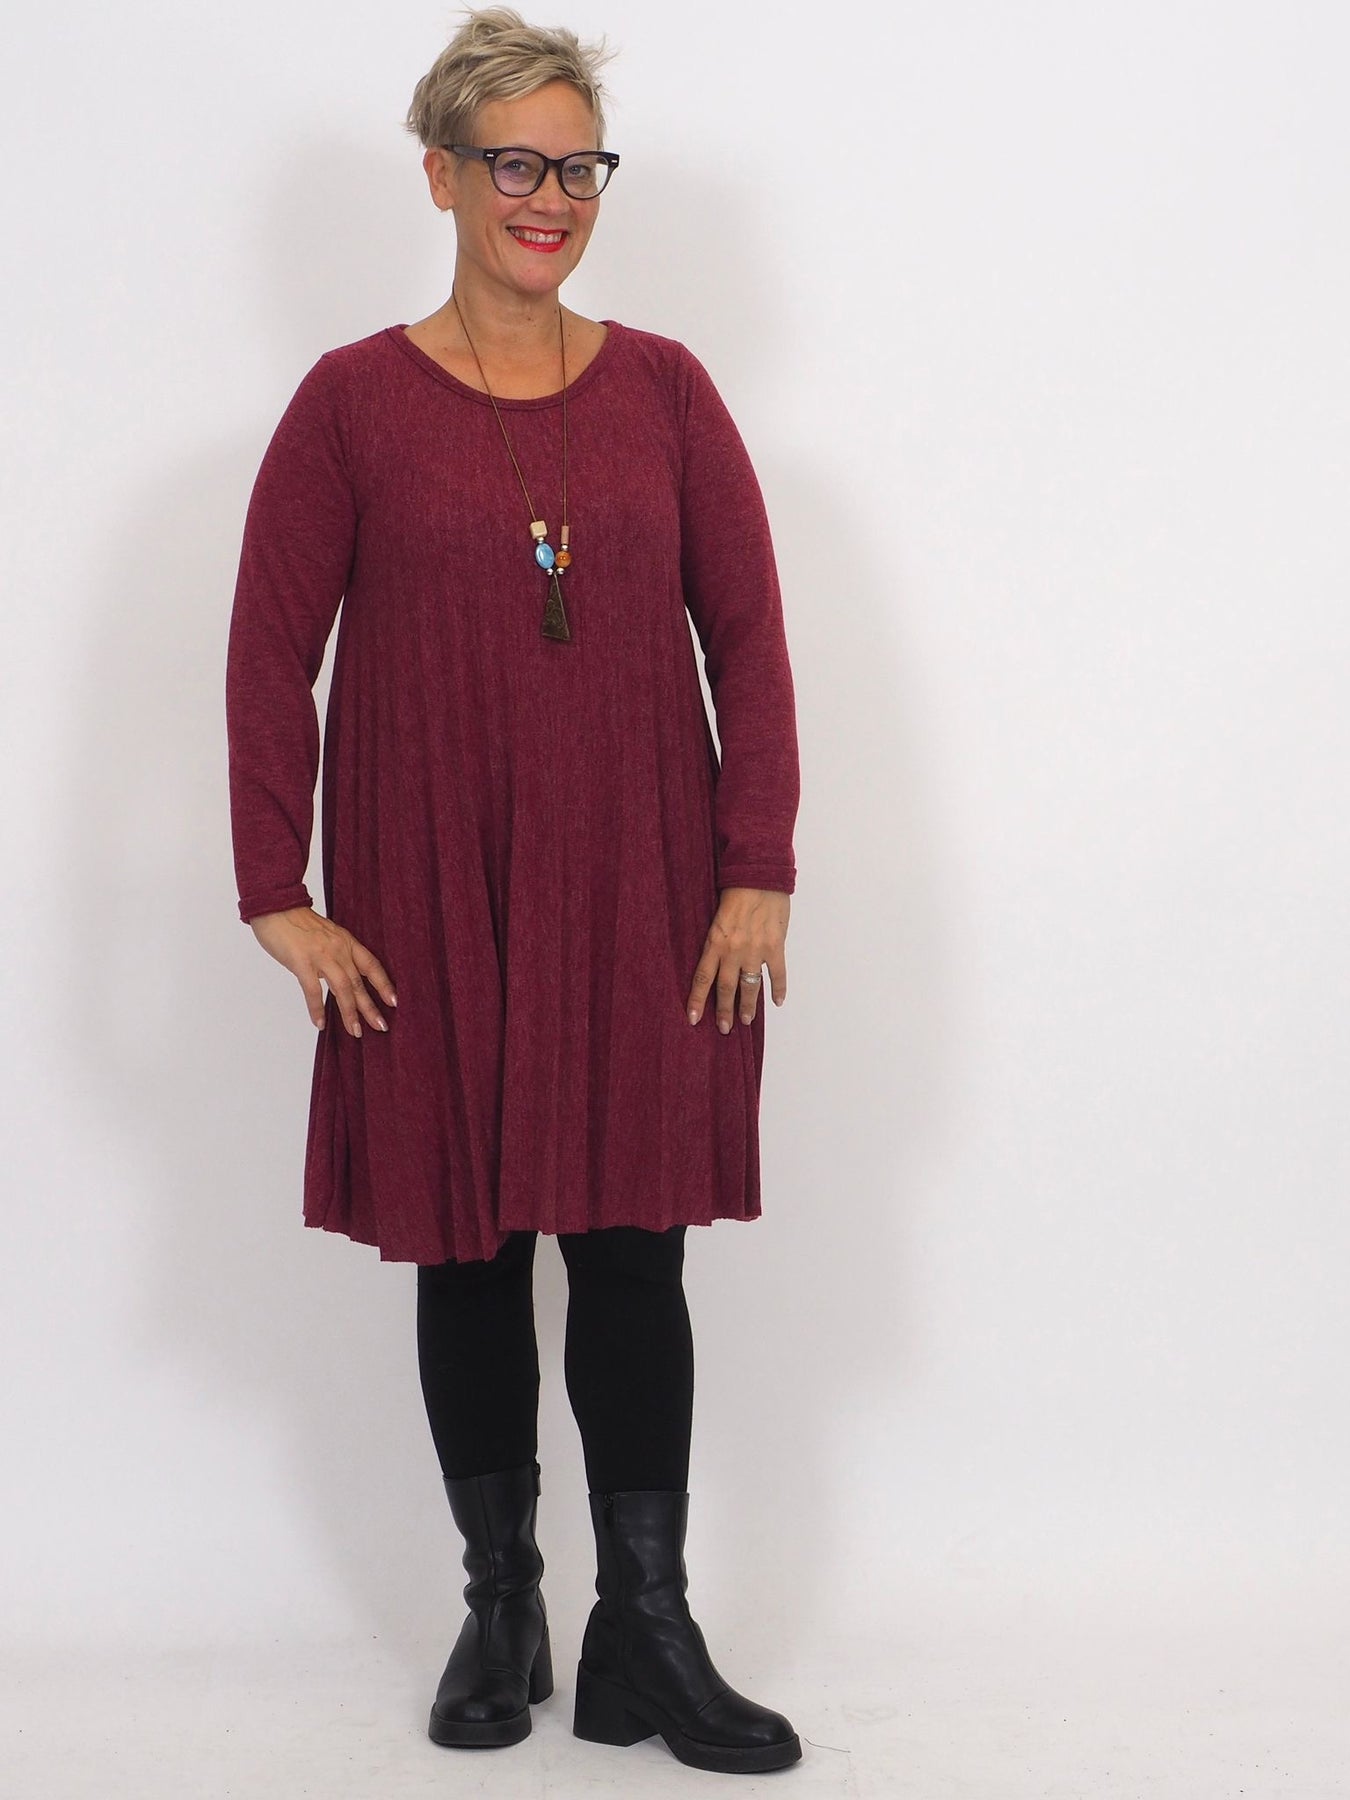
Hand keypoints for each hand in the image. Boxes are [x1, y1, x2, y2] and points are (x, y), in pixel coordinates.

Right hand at [248, 906, 397, 1038]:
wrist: (274, 906)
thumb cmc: (296, 922)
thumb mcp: (326, 934)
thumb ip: (335, 953)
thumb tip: (340, 974)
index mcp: (346, 941)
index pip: (371, 965)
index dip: (384, 984)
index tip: (394, 1001)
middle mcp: (338, 949)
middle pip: (359, 982)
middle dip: (371, 1007)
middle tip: (381, 1027)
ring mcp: (321, 956)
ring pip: (342, 989)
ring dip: (350, 1013)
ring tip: (356, 1032)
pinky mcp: (302, 962)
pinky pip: (313, 991)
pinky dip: (317, 1009)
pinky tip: (320, 1023)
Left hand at [686, 888, 789, 1032]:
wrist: (760, 876)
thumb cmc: (736, 890)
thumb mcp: (717, 916)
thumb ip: (716, 939)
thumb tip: (714, 959)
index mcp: (715, 942)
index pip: (703, 978)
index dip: (697, 1000)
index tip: (693, 1018)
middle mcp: (733, 951)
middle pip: (726, 988)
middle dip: (723, 1011)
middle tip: (724, 1029)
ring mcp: (756, 950)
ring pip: (750, 986)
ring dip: (747, 1006)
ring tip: (745, 1020)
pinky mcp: (775, 947)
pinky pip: (777, 974)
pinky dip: (779, 989)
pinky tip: (777, 1002)